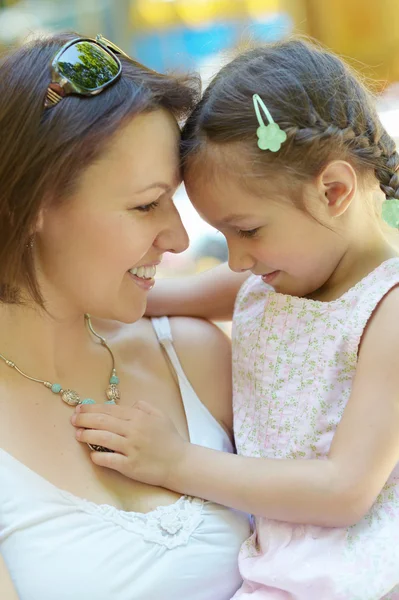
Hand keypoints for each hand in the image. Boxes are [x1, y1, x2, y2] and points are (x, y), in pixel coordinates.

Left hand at [70, 401, 187, 487]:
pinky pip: (109, 460)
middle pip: (103, 421)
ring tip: (78, 434)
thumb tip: (129, 404)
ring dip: (87, 435)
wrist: (180, 463)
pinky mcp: (130, 466)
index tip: (80, 409)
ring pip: (103, 438)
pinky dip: (97, 457)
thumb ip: (144, 407)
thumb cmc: (169, 439)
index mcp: (139, 417)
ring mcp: (131, 448)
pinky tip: (91, 455)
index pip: (110, 409)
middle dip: (85, 419)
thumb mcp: (160, 416)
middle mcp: (133, 431)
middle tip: (73, 420)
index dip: (92, 408)